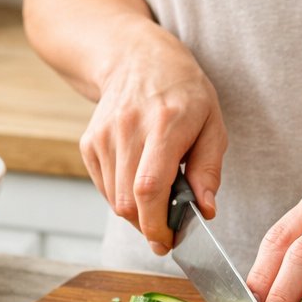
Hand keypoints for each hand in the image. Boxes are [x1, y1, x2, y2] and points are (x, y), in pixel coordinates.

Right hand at [80, 30, 226, 254]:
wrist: (137, 59)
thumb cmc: (183, 92)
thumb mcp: (213, 123)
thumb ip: (209, 169)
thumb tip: (206, 210)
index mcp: (164, 124)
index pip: (150, 186)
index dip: (157, 223)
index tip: (169, 241)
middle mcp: (128, 129)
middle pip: (128, 201)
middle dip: (149, 227)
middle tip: (167, 234)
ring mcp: (104, 136)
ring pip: (115, 200)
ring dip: (137, 214)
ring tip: (157, 203)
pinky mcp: (89, 143)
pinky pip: (105, 187)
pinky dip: (123, 197)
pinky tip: (139, 183)